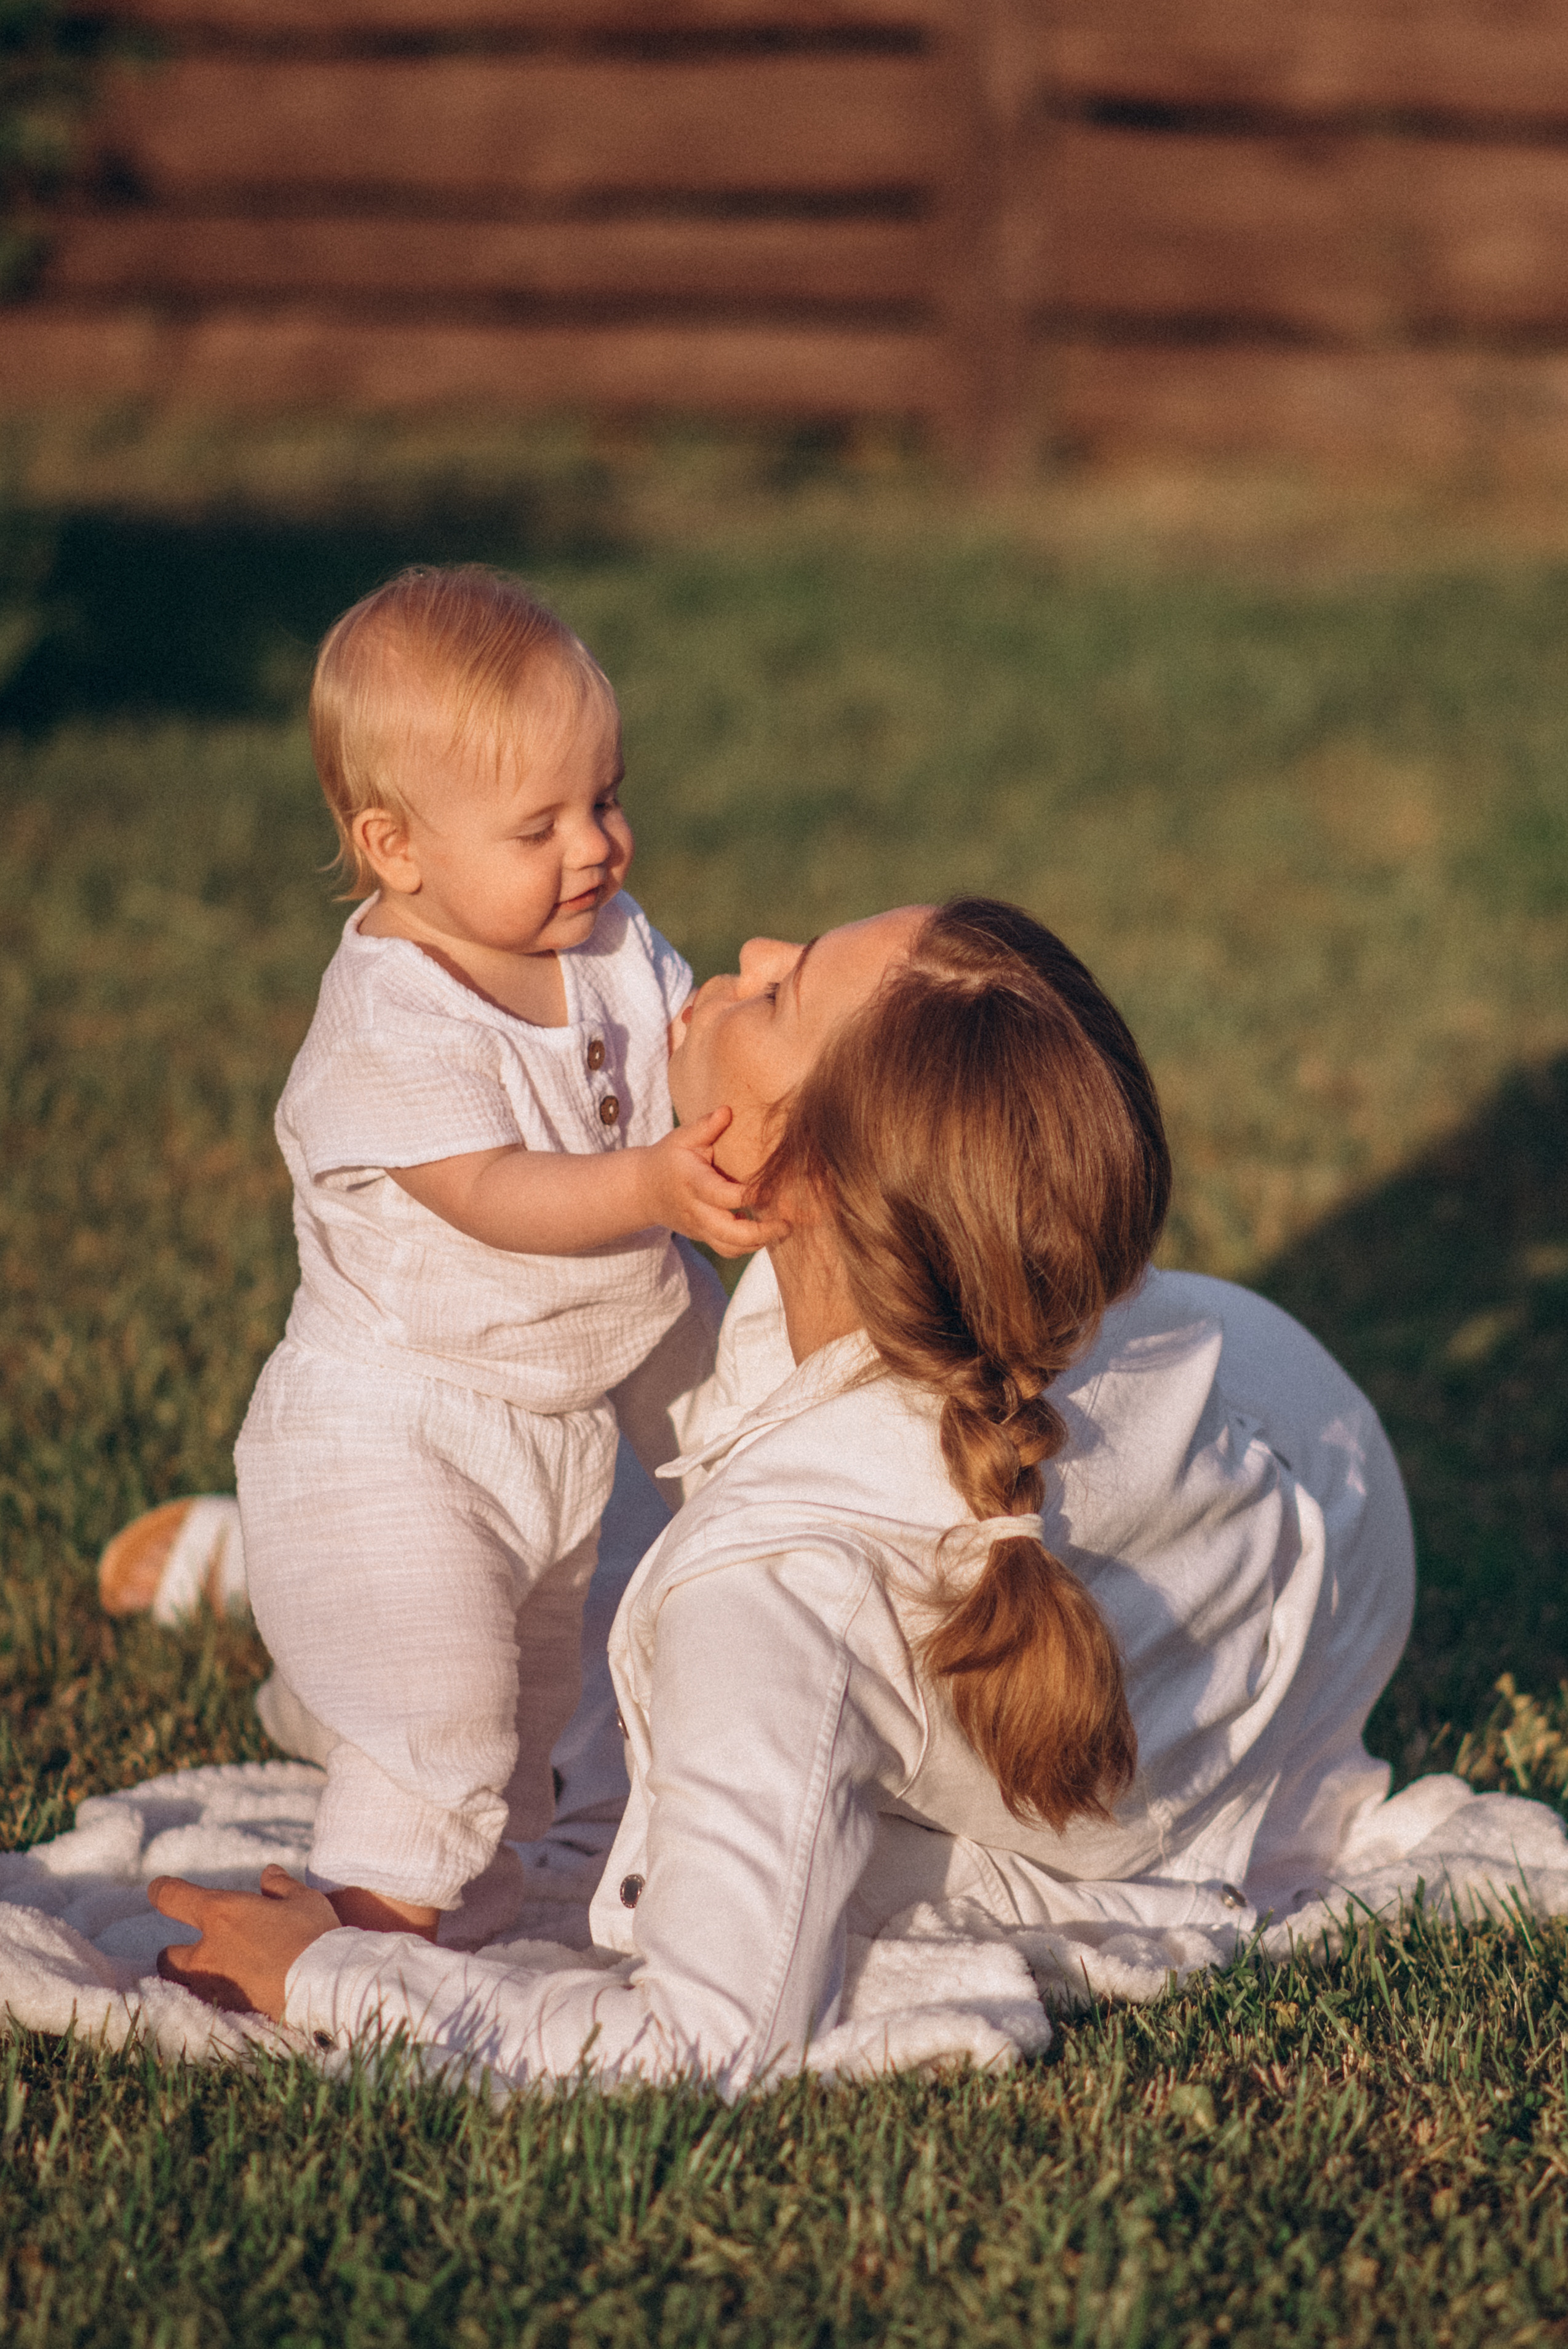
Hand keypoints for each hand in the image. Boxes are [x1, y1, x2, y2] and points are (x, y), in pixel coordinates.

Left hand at [150, 1865, 339, 2020]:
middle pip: (167, 1957)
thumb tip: (269, 1875)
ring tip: (218, 1976)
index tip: (158, 1889)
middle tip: (198, 1950)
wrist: (324, 1987)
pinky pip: (211, 2003)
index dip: (162, 1891)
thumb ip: (281, 1886)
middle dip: (176, 1954)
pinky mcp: (229, 2013)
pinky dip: (218, 1997)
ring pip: (187, 1985)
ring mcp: (215, 1987)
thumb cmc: (313, 1934)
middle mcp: (208, 1952)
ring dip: (196, 1978)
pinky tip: (238, 1994)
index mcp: (221, 1914)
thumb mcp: (302, 1900)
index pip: (173, 1898)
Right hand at [641, 1109, 790, 1258]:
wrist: (643, 1190)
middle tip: (787, 1223)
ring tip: (782, 1229)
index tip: (772, 1189)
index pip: (722, 1195)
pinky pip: (728, 1249)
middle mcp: (696, 1210)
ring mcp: (700, 1227)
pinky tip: (767, 1233)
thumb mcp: (681, 1138)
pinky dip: (749, 1247)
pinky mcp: (704, 1236)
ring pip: (730, 1247)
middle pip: (729, 1233)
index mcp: (692, 1182)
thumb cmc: (669, 1158)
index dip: (749, 1195)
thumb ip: (705, 1126)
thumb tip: (728, 1110)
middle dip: (761, 1233)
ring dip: (758, 1244)